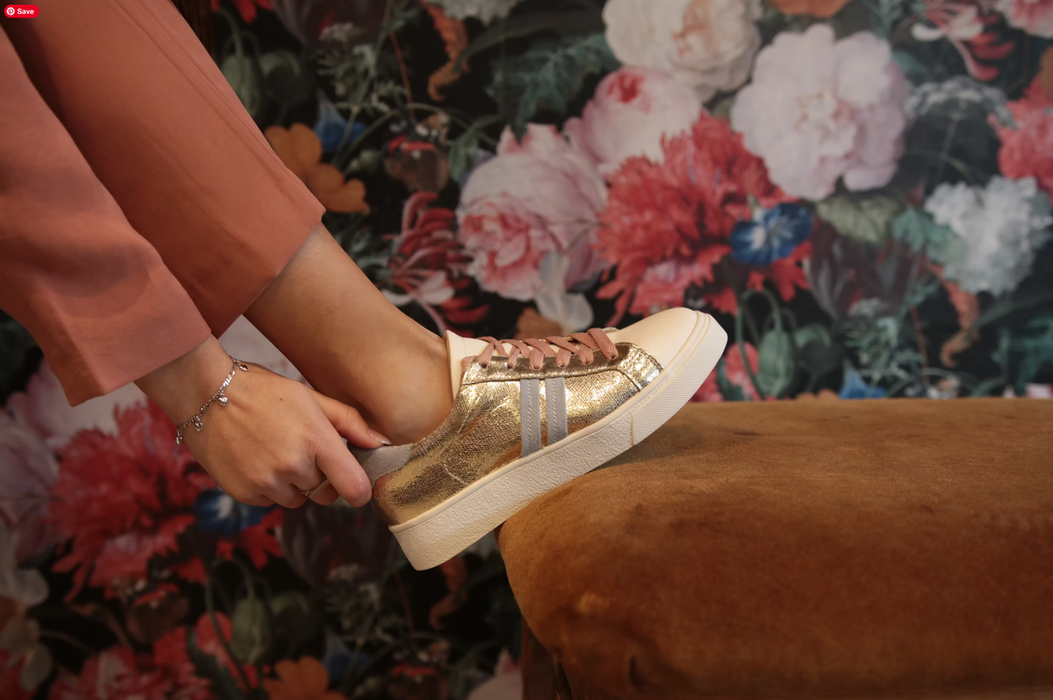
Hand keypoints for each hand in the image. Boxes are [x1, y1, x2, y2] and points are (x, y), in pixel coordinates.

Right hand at [136, 336, 386, 506]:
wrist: (206, 394)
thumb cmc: (263, 391)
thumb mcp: (311, 398)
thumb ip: (349, 423)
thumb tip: (381, 443)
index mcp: (316, 440)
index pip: (354, 487)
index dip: (359, 490)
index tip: (356, 485)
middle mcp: (293, 466)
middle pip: (326, 494)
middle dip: (323, 478)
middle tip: (304, 450)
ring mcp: (267, 483)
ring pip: (298, 499)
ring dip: (295, 483)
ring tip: (276, 451)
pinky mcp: (245, 493)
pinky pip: (271, 501)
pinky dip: (270, 487)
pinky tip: (257, 459)